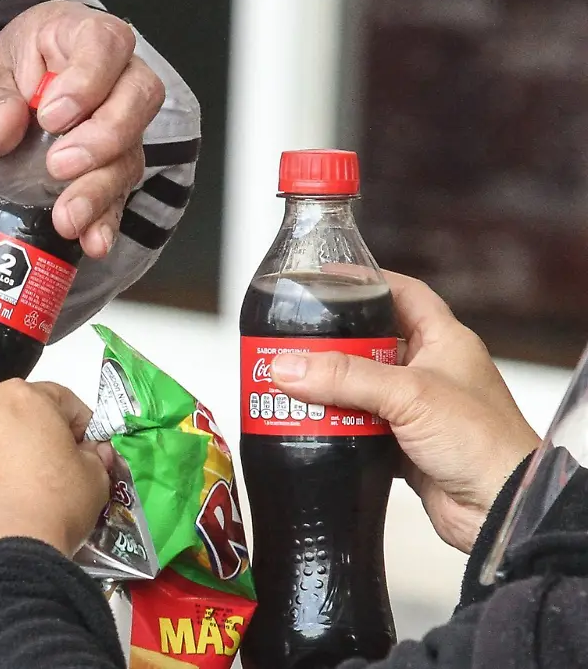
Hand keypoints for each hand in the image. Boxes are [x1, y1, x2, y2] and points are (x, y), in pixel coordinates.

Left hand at [0, 0, 164, 257]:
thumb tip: (4, 124)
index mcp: (71, 37)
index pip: (105, 43)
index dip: (88, 79)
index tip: (50, 115)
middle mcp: (109, 78)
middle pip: (138, 96)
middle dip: (103, 137)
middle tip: (59, 165)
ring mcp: (117, 126)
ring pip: (131, 151)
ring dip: (100, 189)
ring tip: (68, 216)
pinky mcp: (111, 170)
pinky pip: (120, 196)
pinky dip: (106, 220)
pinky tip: (92, 239)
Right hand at [268, 271, 539, 552]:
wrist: (500, 509)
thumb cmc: (483, 443)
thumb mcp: (409, 395)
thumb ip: (345, 377)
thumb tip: (288, 366)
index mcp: (444, 341)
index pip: (403, 294)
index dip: (368, 281)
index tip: (328, 279)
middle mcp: (430, 371)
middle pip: (371, 343)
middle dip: (333, 343)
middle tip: (295, 340)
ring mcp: (416, 409)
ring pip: (360, 388)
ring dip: (329, 389)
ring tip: (291, 382)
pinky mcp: (403, 445)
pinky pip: (359, 426)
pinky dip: (336, 426)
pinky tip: (310, 423)